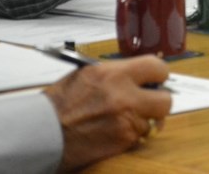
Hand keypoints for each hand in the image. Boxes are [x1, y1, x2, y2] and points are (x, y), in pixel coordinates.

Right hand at [44, 55, 170, 171]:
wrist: (42, 131)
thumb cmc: (61, 103)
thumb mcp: (90, 74)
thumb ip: (119, 72)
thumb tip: (143, 73)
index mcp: (115, 75)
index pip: (158, 68)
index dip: (159, 74)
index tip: (156, 78)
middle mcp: (124, 97)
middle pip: (166, 100)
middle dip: (159, 101)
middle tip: (150, 101)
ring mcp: (125, 121)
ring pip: (153, 121)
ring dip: (142, 120)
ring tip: (121, 117)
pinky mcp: (122, 141)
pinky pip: (139, 136)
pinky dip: (131, 134)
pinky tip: (114, 130)